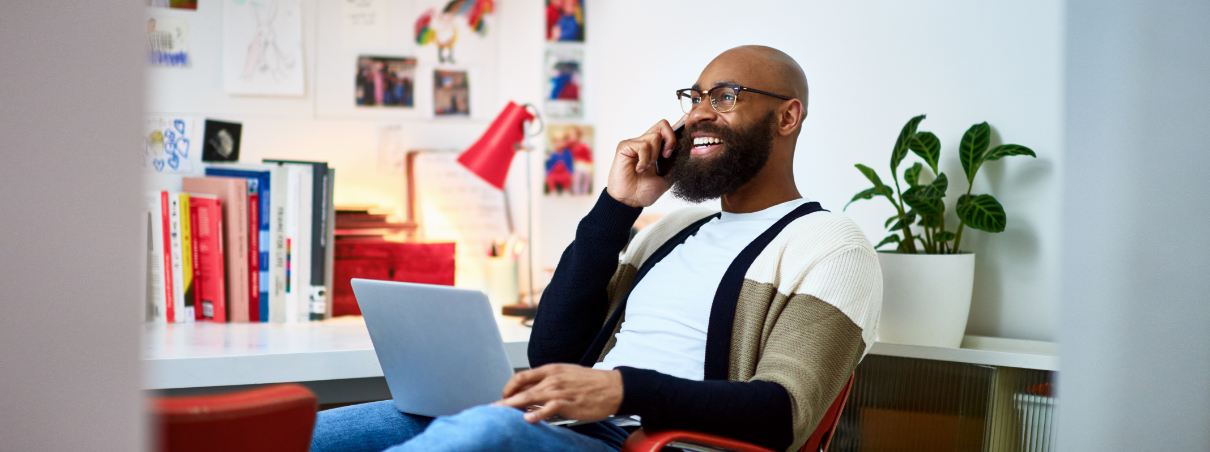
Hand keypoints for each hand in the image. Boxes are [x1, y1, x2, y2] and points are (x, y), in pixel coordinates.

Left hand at [494, 364, 623, 423]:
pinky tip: (528, 419)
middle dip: (504, 399)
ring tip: (500, 414)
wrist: (613, 387)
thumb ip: (548, 382)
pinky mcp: (569, 403)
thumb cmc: (590, 383)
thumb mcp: (566, 375)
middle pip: (522, 388)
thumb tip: (530, 393)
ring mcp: (560, 391)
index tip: (503, 397)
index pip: (521, 376)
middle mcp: (553, 378)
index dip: (508, 387)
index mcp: (551, 369)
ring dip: (513, 406)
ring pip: (531, 397)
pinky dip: (537, 414)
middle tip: (492, 409)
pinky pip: (549, 408)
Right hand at [606, 116, 684, 207]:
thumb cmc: (645, 191)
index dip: (679, 125)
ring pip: (654, 136)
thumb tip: (689, 153)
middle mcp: (646, 143)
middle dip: (671, 139)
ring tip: (647, 168)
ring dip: (654, 156)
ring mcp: (635, 143)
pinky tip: (639, 169)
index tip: (688, 125)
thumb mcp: (668, 178)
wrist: (631, 201)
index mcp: (656, 149)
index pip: (668, 130)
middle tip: (666, 156)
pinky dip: (644, 159)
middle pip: (663, 124)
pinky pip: (642, 145)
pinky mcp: (625, 146)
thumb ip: (676, 164)